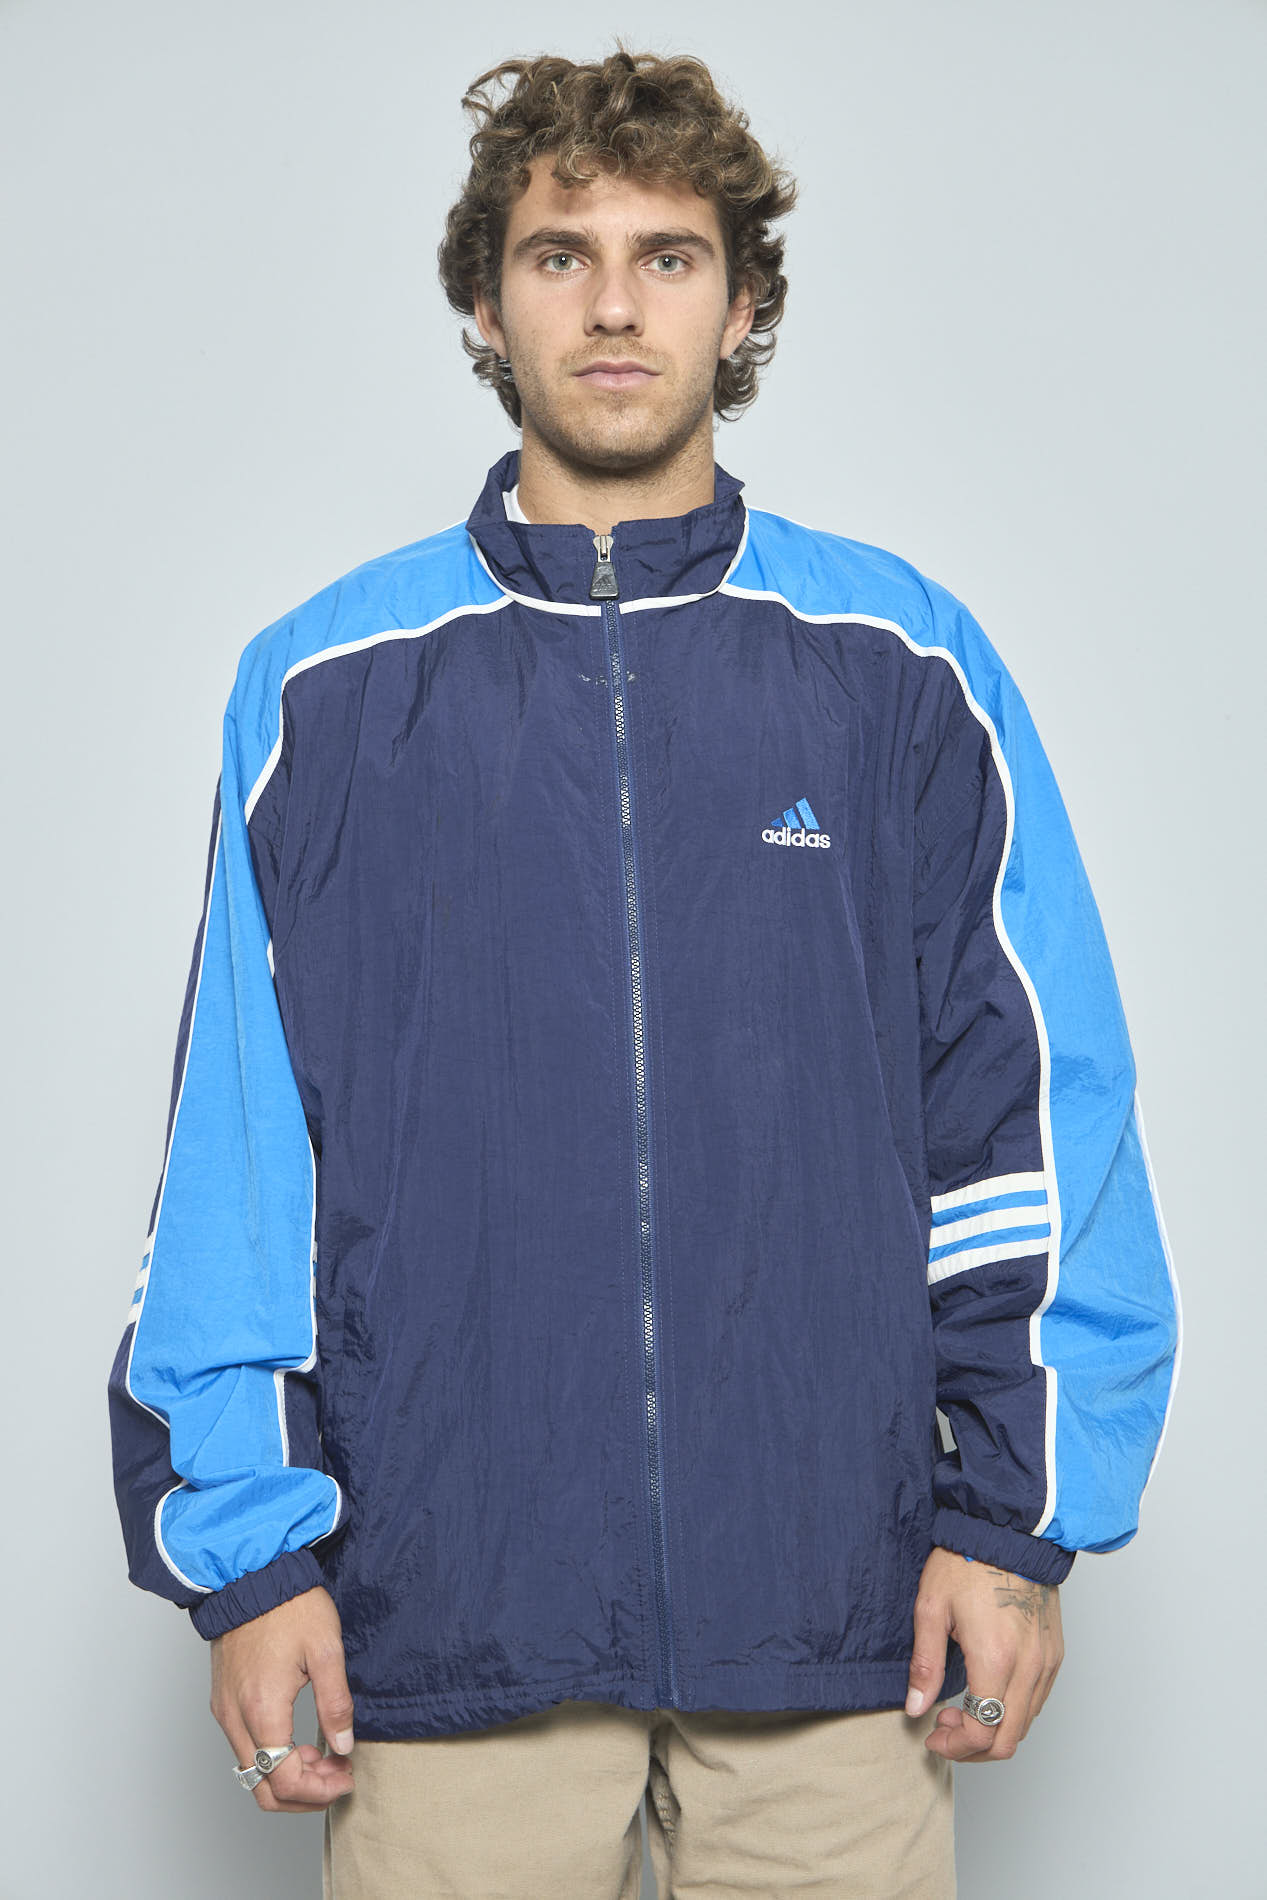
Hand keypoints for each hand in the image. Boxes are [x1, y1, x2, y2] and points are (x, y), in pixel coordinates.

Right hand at [210, 1585, 355, 1812]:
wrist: (252, 1575)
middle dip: (304, 1793)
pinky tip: (299, 1740)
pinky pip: (244, 1749)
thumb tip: (343, 1746)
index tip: (346, 1777)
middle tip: (337, 1775)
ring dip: (288, 1776)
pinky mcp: (222, 1701)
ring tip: (323, 1757)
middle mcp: (236, 1718)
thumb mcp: (326, 1649)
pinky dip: (272, 1758)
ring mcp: (224, 1711)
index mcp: (263, 1709)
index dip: (319, 1791)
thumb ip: (336, 1703)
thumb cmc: (289, 1606)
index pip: (284, 1781)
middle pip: (262, 1789)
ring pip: (251, 1773)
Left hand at [905, 1547, 1062, 1762]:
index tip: (932, 1736)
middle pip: (1009, 1740)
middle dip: (973, 1747)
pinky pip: (1038, 1701)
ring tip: (961, 1709)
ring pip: (1026, 1724)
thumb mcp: (931, 1608)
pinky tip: (988, 1693)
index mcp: (996, 1658)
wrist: (1008, 1531)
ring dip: (994, 1730)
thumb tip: (916, 1708)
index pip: (982, 1732)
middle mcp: (1029, 1666)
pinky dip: (1012, 1712)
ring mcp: (1047, 1662)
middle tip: (944, 1728)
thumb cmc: (966, 1562)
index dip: (954, 1746)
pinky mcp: (1055, 1653)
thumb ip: (925, 1664)